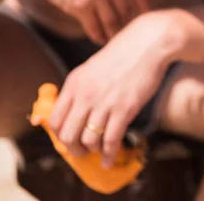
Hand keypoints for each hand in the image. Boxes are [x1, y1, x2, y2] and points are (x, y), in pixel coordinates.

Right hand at [22, 0, 149, 43]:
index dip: (145, 8)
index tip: (146, 19)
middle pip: (127, 10)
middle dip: (127, 23)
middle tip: (128, 33)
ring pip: (112, 21)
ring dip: (114, 33)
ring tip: (115, 40)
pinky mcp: (79, 6)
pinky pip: (94, 27)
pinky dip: (98, 36)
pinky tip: (100, 40)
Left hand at [47, 12, 171, 167]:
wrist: (148, 43)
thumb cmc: (124, 54)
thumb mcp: (93, 68)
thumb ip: (81, 88)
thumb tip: (75, 109)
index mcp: (74, 83)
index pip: (55, 120)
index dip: (60, 135)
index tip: (70, 140)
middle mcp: (85, 95)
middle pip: (67, 136)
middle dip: (74, 149)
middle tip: (83, 151)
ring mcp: (104, 103)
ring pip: (88, 141)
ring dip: (93, 151)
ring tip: (100, 151)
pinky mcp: (124, 109)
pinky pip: (111, 140)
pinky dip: (109, 155)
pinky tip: (110, 160)